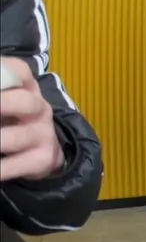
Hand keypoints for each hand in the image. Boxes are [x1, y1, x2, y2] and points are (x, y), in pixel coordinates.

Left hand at [0, 57, 64, 181]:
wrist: (45, 151)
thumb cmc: (15, 119)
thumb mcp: (9, 99)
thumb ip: (2, 84)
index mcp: (26, 88)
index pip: (19, 72)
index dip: (3, 73)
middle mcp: (38, 108)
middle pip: (24, 102)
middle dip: (3, 104)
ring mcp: (42, 134)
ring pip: (16, 137)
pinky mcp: (41, 159)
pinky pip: (16, 165)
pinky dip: (0, 169)